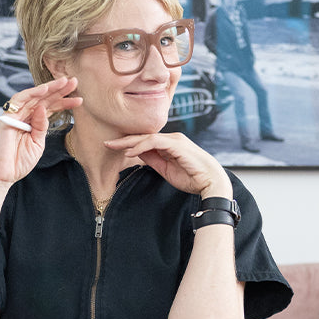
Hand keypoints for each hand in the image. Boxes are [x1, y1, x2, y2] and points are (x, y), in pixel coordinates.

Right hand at [0, 78, 81, 188]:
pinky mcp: (7, 117)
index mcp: (33, 123)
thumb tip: (44, 108)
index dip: (64, 102)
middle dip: (59, 90)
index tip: (79, 99)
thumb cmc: (18, 162)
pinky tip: (44, 89)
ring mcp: (16, 115)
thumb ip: (42, 126)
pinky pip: (19, 100)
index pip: (50, 108)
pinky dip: (32, 94)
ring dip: (48, 88)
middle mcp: (25, 116)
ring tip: (63, 82)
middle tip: (74, 81)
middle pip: (44, 99)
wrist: (4, 175)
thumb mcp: (38, 144)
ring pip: (33, 96)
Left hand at [103, 132, 231, 199]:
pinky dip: (140, 145)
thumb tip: (137, 155)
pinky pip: (154, 141)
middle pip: (143, 136)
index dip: (128, 144)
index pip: (145, 141)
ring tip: (113, 146)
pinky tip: (129, 152)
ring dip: (129, 142)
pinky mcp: (176, 144)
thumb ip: (153, 160)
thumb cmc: (192, 178)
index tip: (113, 148)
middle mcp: (171, 139)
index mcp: (169, 144)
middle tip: (107, 143)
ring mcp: (174, 140)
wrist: (211, 182)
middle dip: (124, 140)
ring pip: (147, 137)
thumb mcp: (166, 170)